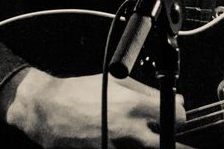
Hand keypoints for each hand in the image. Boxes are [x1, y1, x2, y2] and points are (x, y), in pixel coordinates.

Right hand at [3, 68, 184, 147]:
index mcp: (134, 106)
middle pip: (166, 141)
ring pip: (145, 148)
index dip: (178, 117)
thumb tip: (175, 100)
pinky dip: (128, 146)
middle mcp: (128, 129)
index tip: (175, 116)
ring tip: (136, 130)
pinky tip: (122, 138)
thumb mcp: (118, 82)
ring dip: (147, 141)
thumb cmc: (80, 91)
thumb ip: (149, 92)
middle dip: (169, 135)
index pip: (175, 117)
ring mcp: (116, 146)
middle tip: (165, 130)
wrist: (46, 109)